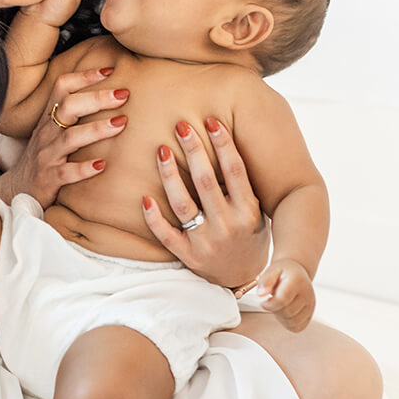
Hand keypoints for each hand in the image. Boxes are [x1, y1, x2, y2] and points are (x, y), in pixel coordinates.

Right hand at [3, 66, 128, 207]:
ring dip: (96, 129)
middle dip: (97, 98)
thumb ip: (72, 115)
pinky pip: (66, 173)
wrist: (17, 191)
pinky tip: (102, 165)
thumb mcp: (52, 133)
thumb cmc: (44, 158)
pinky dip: (84, 168)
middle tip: (123, 94)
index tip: (110, 70)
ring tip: (121, 124)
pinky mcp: (48, 180)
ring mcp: (47, 156)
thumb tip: (108, 96)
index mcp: (48, 119)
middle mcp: (46, 134)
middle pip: (67, 107)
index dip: (84, 76)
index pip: (62, 87)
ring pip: (70, 138)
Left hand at [141, 116, 269, 289]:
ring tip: (161, 150)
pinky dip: (154, 218)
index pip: (235, 171)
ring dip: (170, 176)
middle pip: (206, 181)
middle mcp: (228, 226)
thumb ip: (242, 185)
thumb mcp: (255, 211)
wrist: (242, 278)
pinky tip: (144, 199)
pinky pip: (166, 235)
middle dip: (194, 151)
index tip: (211, 121)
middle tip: (181, 125)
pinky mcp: (188, 256)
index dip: (223, 144)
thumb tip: (226, 140)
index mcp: (248, 211)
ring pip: (183, 204)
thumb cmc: (247, 234)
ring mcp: (206, 242)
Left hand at [257, 259, 315, 331]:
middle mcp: (307, 293)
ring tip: (279, 306)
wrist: (296, 272)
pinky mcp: (310, 314)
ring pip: (293, 322)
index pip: (282, 300)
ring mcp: (311, 304)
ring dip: (281, 318)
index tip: (263, 302)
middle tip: (272, 301)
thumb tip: (260, 294)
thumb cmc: (283, 272)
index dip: (269, 305)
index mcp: (297, 281)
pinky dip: (288, 323)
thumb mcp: (271, 270)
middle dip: (275, 310)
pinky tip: (284, 312)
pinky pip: (298, 327)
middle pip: (287, 313)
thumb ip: (265, 281)